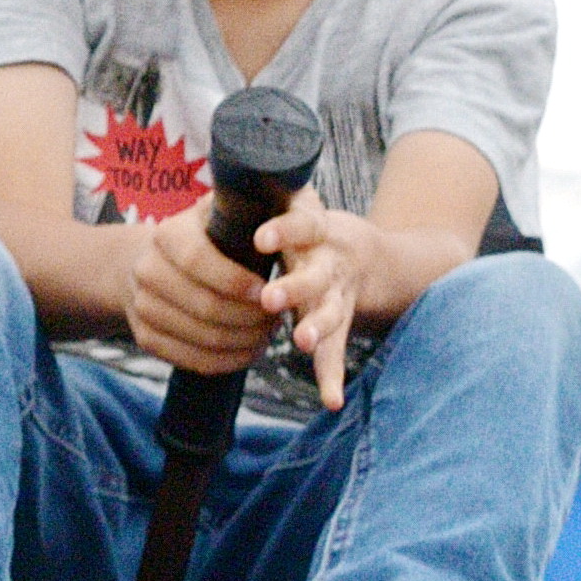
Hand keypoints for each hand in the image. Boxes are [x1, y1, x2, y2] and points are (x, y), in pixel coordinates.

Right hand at [119, 199, 271, 377]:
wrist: (150, 264)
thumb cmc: (202, 237)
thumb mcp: (216, 213)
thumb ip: (241, 210)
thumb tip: (279, 201)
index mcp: (167, 234)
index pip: (199, 260)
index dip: (235, 280)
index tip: (266, 290)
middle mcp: (146, 269)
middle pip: (203, 306)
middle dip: (248, 318)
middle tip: (277, 319)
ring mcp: (142, 306)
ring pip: (200, 337)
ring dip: (242, 342)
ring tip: (267, 335)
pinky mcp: (145, 337)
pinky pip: (190, 360)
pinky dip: (226, 361)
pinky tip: (248, 351)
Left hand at [249, 193, 370, 408]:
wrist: (363, 255)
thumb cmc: (308, 231)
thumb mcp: (295, 207)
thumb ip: (262, 201)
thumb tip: (218, 180)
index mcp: (317, 231)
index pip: (304, 224)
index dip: (285, 231)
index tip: (262, 237)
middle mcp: (330, 263)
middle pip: (317, 275)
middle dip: (295, 287)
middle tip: (270, 298)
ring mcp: (338, 295)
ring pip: (331, 313)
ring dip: (315, 328)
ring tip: (299, 341)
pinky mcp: (340, 323)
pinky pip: (336, 352)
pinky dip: (331, 376)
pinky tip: (331, 399)